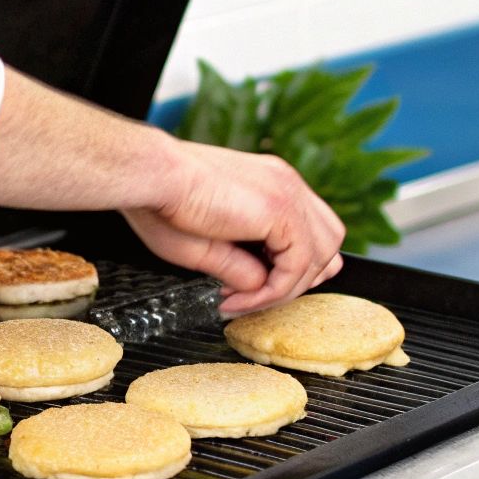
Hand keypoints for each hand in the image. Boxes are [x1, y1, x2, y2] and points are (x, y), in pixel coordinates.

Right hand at [123, 138, 344, 313]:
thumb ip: (241, 266)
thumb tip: (258, 287)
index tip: (255, 289)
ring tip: (246, 300)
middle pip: (327, 240)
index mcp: (270, 184)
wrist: (150, 177)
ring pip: (321, 254)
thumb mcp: (207, 247)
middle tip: (257, 296)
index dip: (294, 266)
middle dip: (299, 277)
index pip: (310, 229)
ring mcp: (288, 193)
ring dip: (287, 287)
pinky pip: (297, 265)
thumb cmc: (161, 204)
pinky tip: (241, 298)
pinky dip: (274, 290)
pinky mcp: (281, 209)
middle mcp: (285, 184)